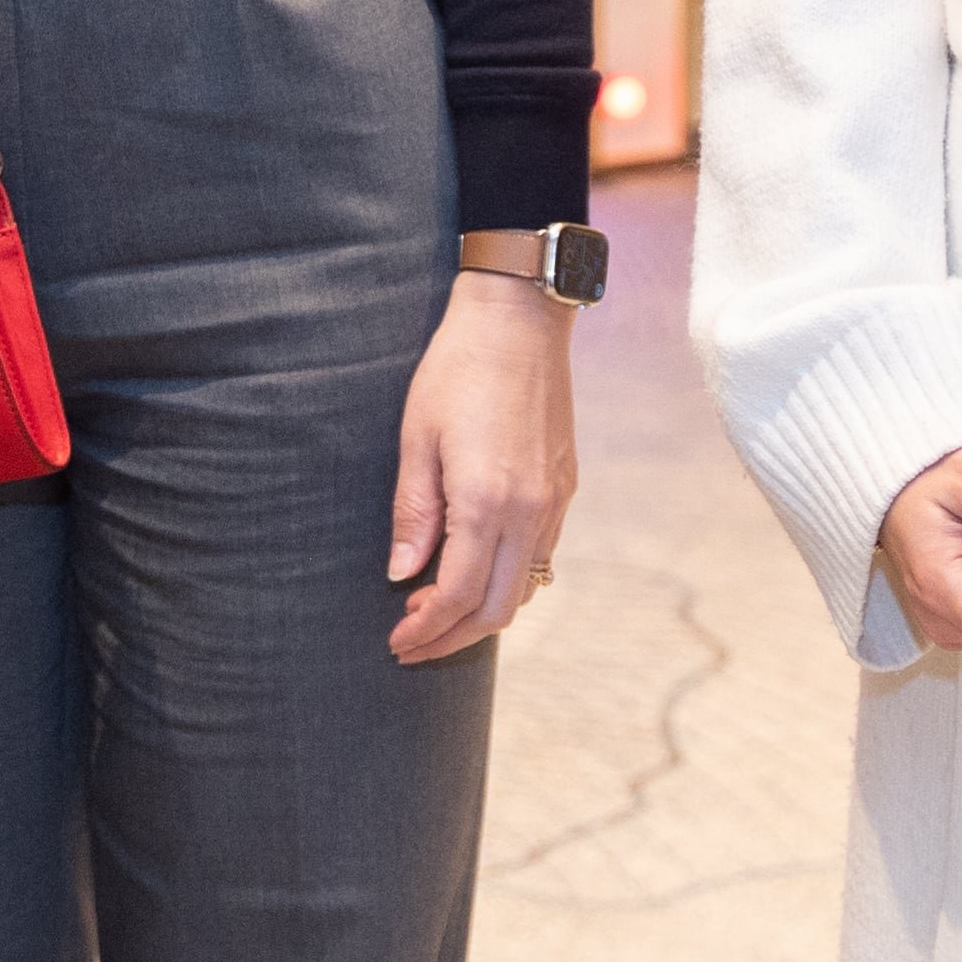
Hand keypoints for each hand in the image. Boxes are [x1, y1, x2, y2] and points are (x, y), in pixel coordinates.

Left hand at [390, 272, 578, 661]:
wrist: (519, 318)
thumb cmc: (458, 368)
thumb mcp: (417, 437)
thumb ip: (414, 512)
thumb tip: (403, 575)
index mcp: (487, 500)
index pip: (459, 595)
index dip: (427, 630)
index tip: (397, 643)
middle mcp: (530, 510)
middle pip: (498, 608)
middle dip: (453, 636)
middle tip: (413, 640)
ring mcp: (554, 501)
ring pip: (525, 587)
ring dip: (482, 611)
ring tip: (437, 608)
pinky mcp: (564, 487)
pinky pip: (541, 555)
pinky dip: (507, 579)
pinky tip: (475, 568)